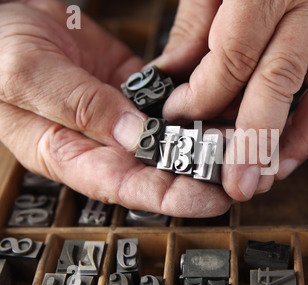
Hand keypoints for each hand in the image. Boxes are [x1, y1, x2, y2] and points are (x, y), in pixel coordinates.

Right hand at [0, 0, 231, 216]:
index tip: (210, 201)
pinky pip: (172, 103)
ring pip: (171, 137)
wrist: (6, 18)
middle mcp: (101, 141)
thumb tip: (135, 135)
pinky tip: (222, 107)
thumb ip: (80, 108)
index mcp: (68, 153)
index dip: (170, 198)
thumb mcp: (26, 77)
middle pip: (158, 168)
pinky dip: (197, 106)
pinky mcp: (135, 90)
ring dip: (205, 142)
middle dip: (200, 175)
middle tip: (239, 173)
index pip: (127, 187)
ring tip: (242, 143)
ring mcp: (122, 116)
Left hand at [152, 0, 307, 200]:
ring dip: (289, 143)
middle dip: (249, 139)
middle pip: (275, 83)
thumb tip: (172, 75)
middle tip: (233, 182)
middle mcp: (307, 4)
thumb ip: (194, 26)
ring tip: (263, 178)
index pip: (232, 55)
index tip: (180, 116)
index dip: (204, 94)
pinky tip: (290, 155)